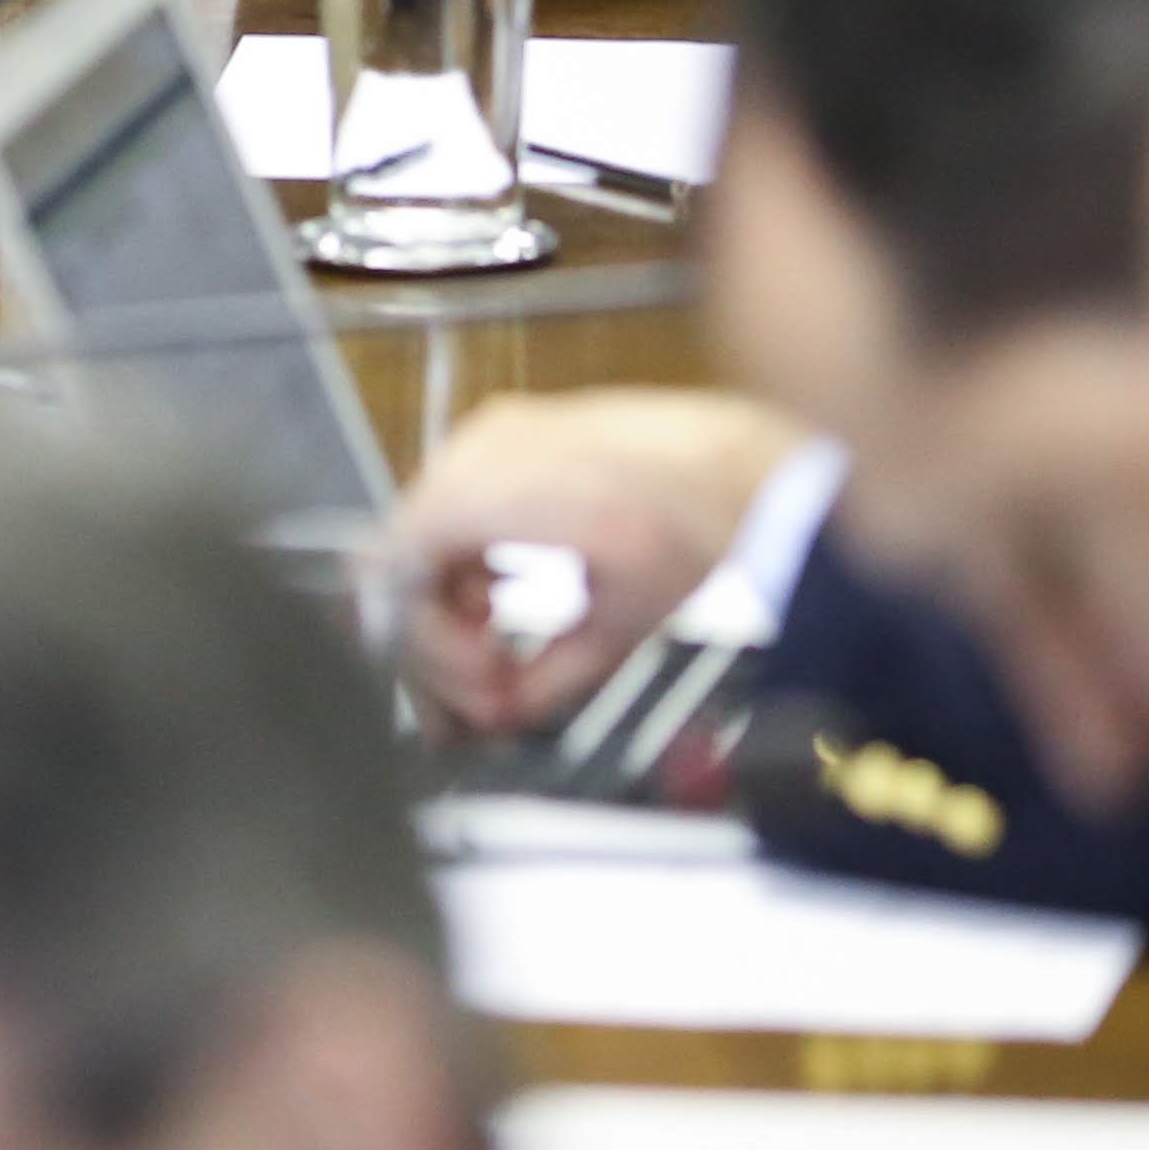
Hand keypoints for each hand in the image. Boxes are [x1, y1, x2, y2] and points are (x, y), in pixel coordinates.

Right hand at [395, 388, 809, 735]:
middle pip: (410, 557)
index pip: (395, 574)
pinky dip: (475, 560)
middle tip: (489, 685)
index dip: (424, 647)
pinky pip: (464, 505)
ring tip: (501, 648)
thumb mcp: (613, 625)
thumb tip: (504, 713)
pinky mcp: (520, 436)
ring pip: (432, 535)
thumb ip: (542, 679)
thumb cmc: (691, 533)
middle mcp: (473, 451)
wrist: (752, 469)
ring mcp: (494, 437)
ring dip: (455, 601)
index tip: (470, 690)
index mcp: (481, 491)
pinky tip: (508, 596)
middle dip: (442, 635)